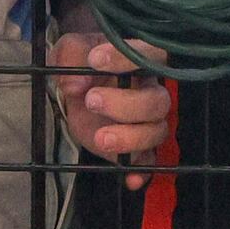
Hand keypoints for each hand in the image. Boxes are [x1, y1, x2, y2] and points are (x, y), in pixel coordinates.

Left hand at [48, 28, 180, 165]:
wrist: (80, 91)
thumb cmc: (83, 65)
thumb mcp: (71, 50)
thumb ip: (72, 55)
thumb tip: (74, 83)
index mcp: (141, 63)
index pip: (149, 54)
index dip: (126, 58)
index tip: (94, 59)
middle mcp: (151, 92)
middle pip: (157, 101)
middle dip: (125, 104)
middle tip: (91, 101)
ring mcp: (147, 122)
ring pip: (157, 132)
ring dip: (130, 138)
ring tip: (100, 137)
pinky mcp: (137, 148)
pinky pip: (150, 162)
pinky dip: (142, 171)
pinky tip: (129, 178)